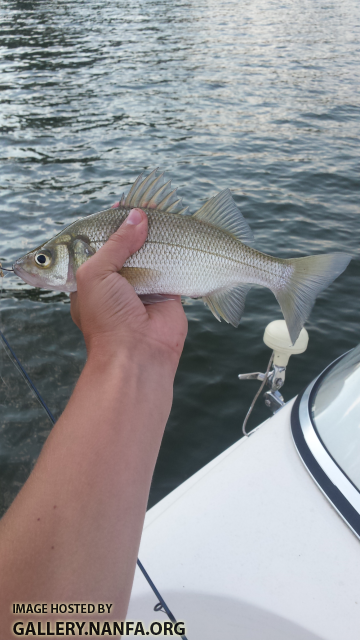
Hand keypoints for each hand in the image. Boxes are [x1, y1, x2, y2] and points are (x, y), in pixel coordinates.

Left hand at [70, 208, 187, 372]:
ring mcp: (144, 287)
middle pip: (128, 246)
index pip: (99, 244)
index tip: (122, 206)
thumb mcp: (95, 273)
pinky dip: (178, 254)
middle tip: (149, 207)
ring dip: (159, 237)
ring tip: (166, 214)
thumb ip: (116, 242)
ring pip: (152, 254)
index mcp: (92, 278)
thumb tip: (138, 216)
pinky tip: (182, 235)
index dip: (110, 224)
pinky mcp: (169, 292)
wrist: (138, 354)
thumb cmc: (108, 318)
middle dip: (138, 227)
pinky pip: (174, 268)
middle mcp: (117, 282)